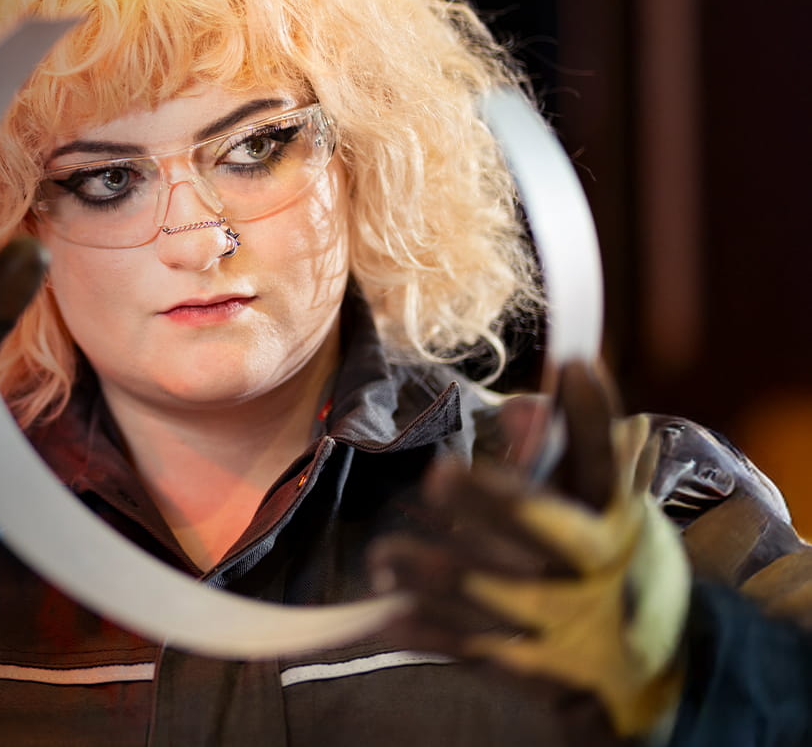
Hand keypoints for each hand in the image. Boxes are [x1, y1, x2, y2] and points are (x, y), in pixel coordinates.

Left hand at [370, 361, 689, 738]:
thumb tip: (545, 391)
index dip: (592, 415)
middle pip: (542, 529)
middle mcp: (593, 569)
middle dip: (492, 503)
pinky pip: (466, 646)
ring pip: (492, 595)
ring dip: (436, 574)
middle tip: (441, 476)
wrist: (652, 672)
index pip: (606, 460)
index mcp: (616, 520)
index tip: (578, 364)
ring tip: (386, 556)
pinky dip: (424, 630)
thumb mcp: (614, 509)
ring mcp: (561, 623)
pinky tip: (384, 612)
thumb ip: (581, 450)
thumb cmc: (617, 567)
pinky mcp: (527, 666)